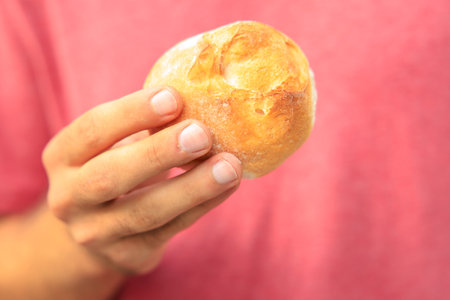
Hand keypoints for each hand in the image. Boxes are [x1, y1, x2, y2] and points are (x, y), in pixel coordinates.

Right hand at [42, 87, 241, 273]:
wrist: (99, 228)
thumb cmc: (117, 169)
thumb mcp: (117, 144)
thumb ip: (147, 125)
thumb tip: (200, 96)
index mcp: (63, 157)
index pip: (92, 130)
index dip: (132, 112)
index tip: (174, 97)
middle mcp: (68, 198)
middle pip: (110, 175)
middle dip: (159, 153)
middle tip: (202, 134)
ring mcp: (95, 233)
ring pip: (145, 212)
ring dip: (192, 187)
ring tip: (230, 166)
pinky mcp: (127, 255)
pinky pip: (171, 229)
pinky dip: (203, 205)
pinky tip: (228, 185)